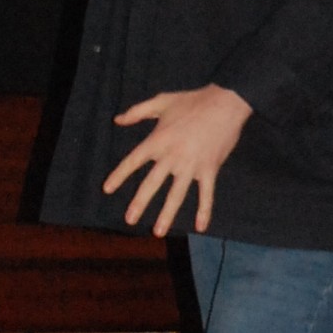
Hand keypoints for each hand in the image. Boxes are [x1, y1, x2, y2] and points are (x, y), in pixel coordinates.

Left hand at [103, 85, 252, 236]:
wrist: (225, 103)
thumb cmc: (193, 101)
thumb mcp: (161, 101)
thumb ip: (137, 111)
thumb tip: (118, 120)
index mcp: (158, 140)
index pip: (133, 161)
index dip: (119, 175)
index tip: (107, 189)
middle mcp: (172, 157)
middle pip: (152, 184)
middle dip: (139, 203)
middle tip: (129, 219)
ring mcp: (191, 166)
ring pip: (176, 195)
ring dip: (167, 214)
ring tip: (157, 231)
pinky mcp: (209, 170)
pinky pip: (206, 195)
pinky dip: (204, 211)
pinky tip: (201, 227)